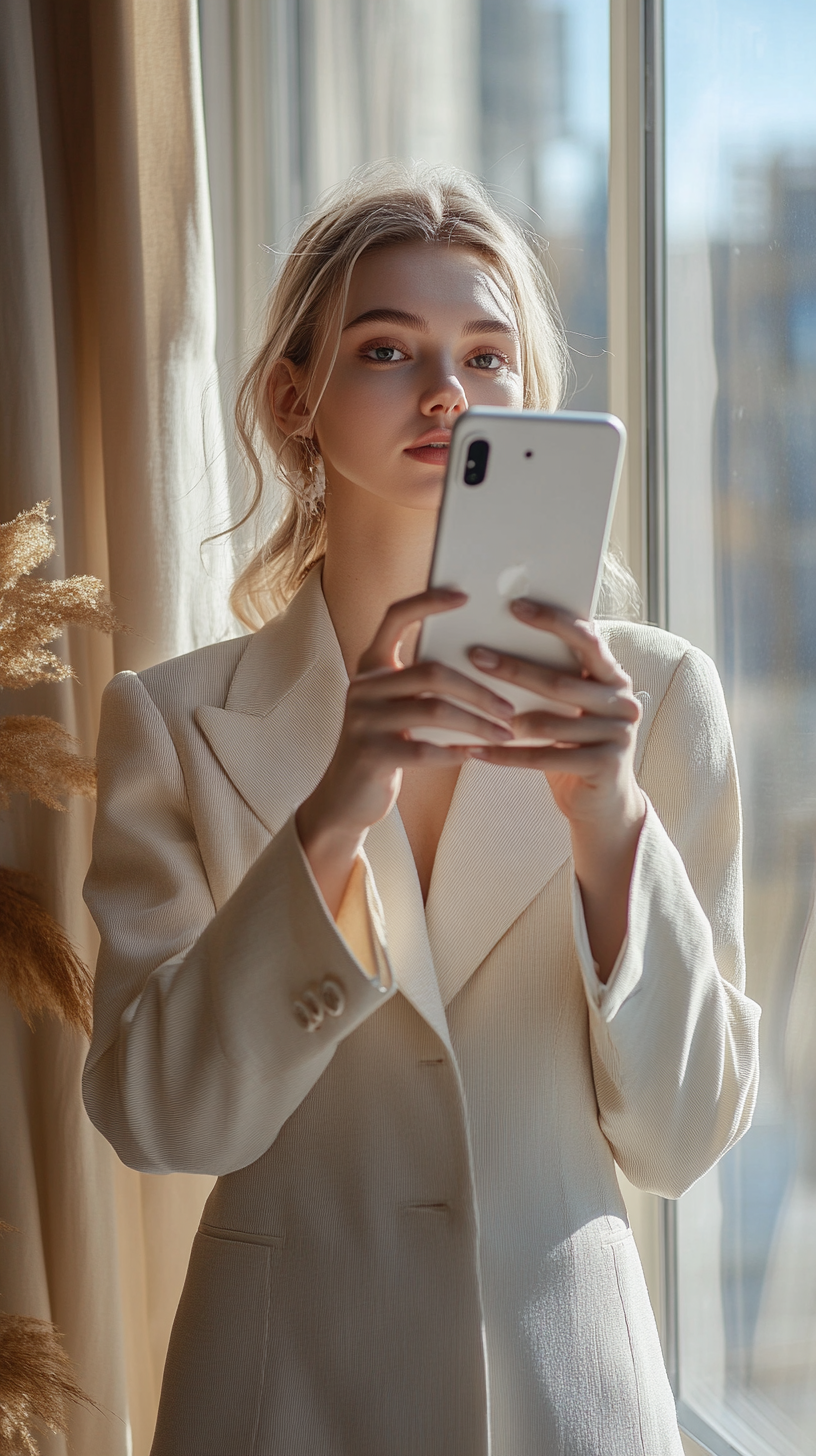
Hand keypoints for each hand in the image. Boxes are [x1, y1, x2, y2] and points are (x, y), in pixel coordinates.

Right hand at [296, 588, 514, 913]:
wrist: (344, 799)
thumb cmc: (385, 748)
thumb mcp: (394, 708)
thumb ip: (420, 685)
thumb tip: (485, 661)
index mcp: (370, 666)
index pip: (395, 617)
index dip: (428, 602)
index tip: (466, 596)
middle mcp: (362, 686)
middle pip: (431, 672)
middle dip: (478, 689)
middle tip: (509, 707)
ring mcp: (362, 720)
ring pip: (433, 710)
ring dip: (477, 723)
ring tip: (505, 733)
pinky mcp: (369, 754)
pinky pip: (425, 750)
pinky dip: (456, 753)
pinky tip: (477, 756)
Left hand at [466, 599, 646, 978]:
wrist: (602, 805)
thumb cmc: (573, 745)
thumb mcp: (567, 708)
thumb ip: (549, 676)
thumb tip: (490, 640)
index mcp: (614, 677)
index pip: (586, 638)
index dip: (551, 620)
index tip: (513, 605)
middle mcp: (623, 702)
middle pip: (561, 681)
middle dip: (514, 667)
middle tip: (474, 654)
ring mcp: (618, 736)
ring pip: (550, 722)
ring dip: (505, 715)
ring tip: (467, 705)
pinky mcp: (604, 767)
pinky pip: (545, 759)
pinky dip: (506, 756)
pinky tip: (472, 752)